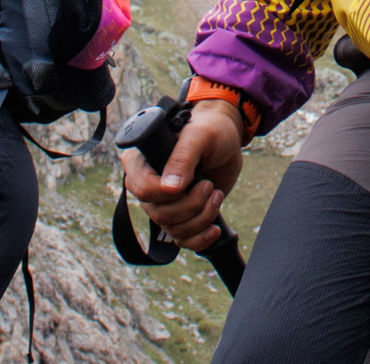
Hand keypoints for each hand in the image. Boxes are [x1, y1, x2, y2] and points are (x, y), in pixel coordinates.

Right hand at [119, 98, 245, 251]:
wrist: (228, 141)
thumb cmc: (211, 130)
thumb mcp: (199, 136)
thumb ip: (182, 158)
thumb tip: (169, 189)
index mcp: (141, 161)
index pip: (141, 188)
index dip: (165, 193)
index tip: (188, 184)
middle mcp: (148, 184)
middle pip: (159, 214)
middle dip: (191, 205)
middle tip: (209, 186)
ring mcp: (163, 203)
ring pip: (172, 229)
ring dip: (200, 218)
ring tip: (216, 195)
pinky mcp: (180, 216)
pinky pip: (181, 240)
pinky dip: (200, 239)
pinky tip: (214, 228)